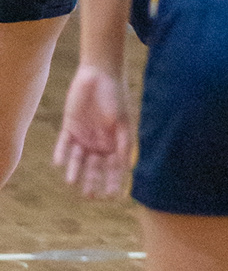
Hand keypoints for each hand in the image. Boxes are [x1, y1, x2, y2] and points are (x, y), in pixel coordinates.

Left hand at [53, 63, 131, 199]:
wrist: (99, 74)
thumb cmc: (116, 95)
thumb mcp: (122, 120)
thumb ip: (123, 142)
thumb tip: (126, 165)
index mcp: (114, 141)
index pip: (114, 166)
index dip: (113, 181)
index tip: (112, 196)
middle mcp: (99, 142)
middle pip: (95, 166)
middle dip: (93, 180)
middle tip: (90, 196)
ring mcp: (84, 135)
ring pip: (78, 159)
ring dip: (76, 170)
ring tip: (72, 182)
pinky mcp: (70, 126)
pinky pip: (64, 144)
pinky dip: (61, 153)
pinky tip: (59, 163)